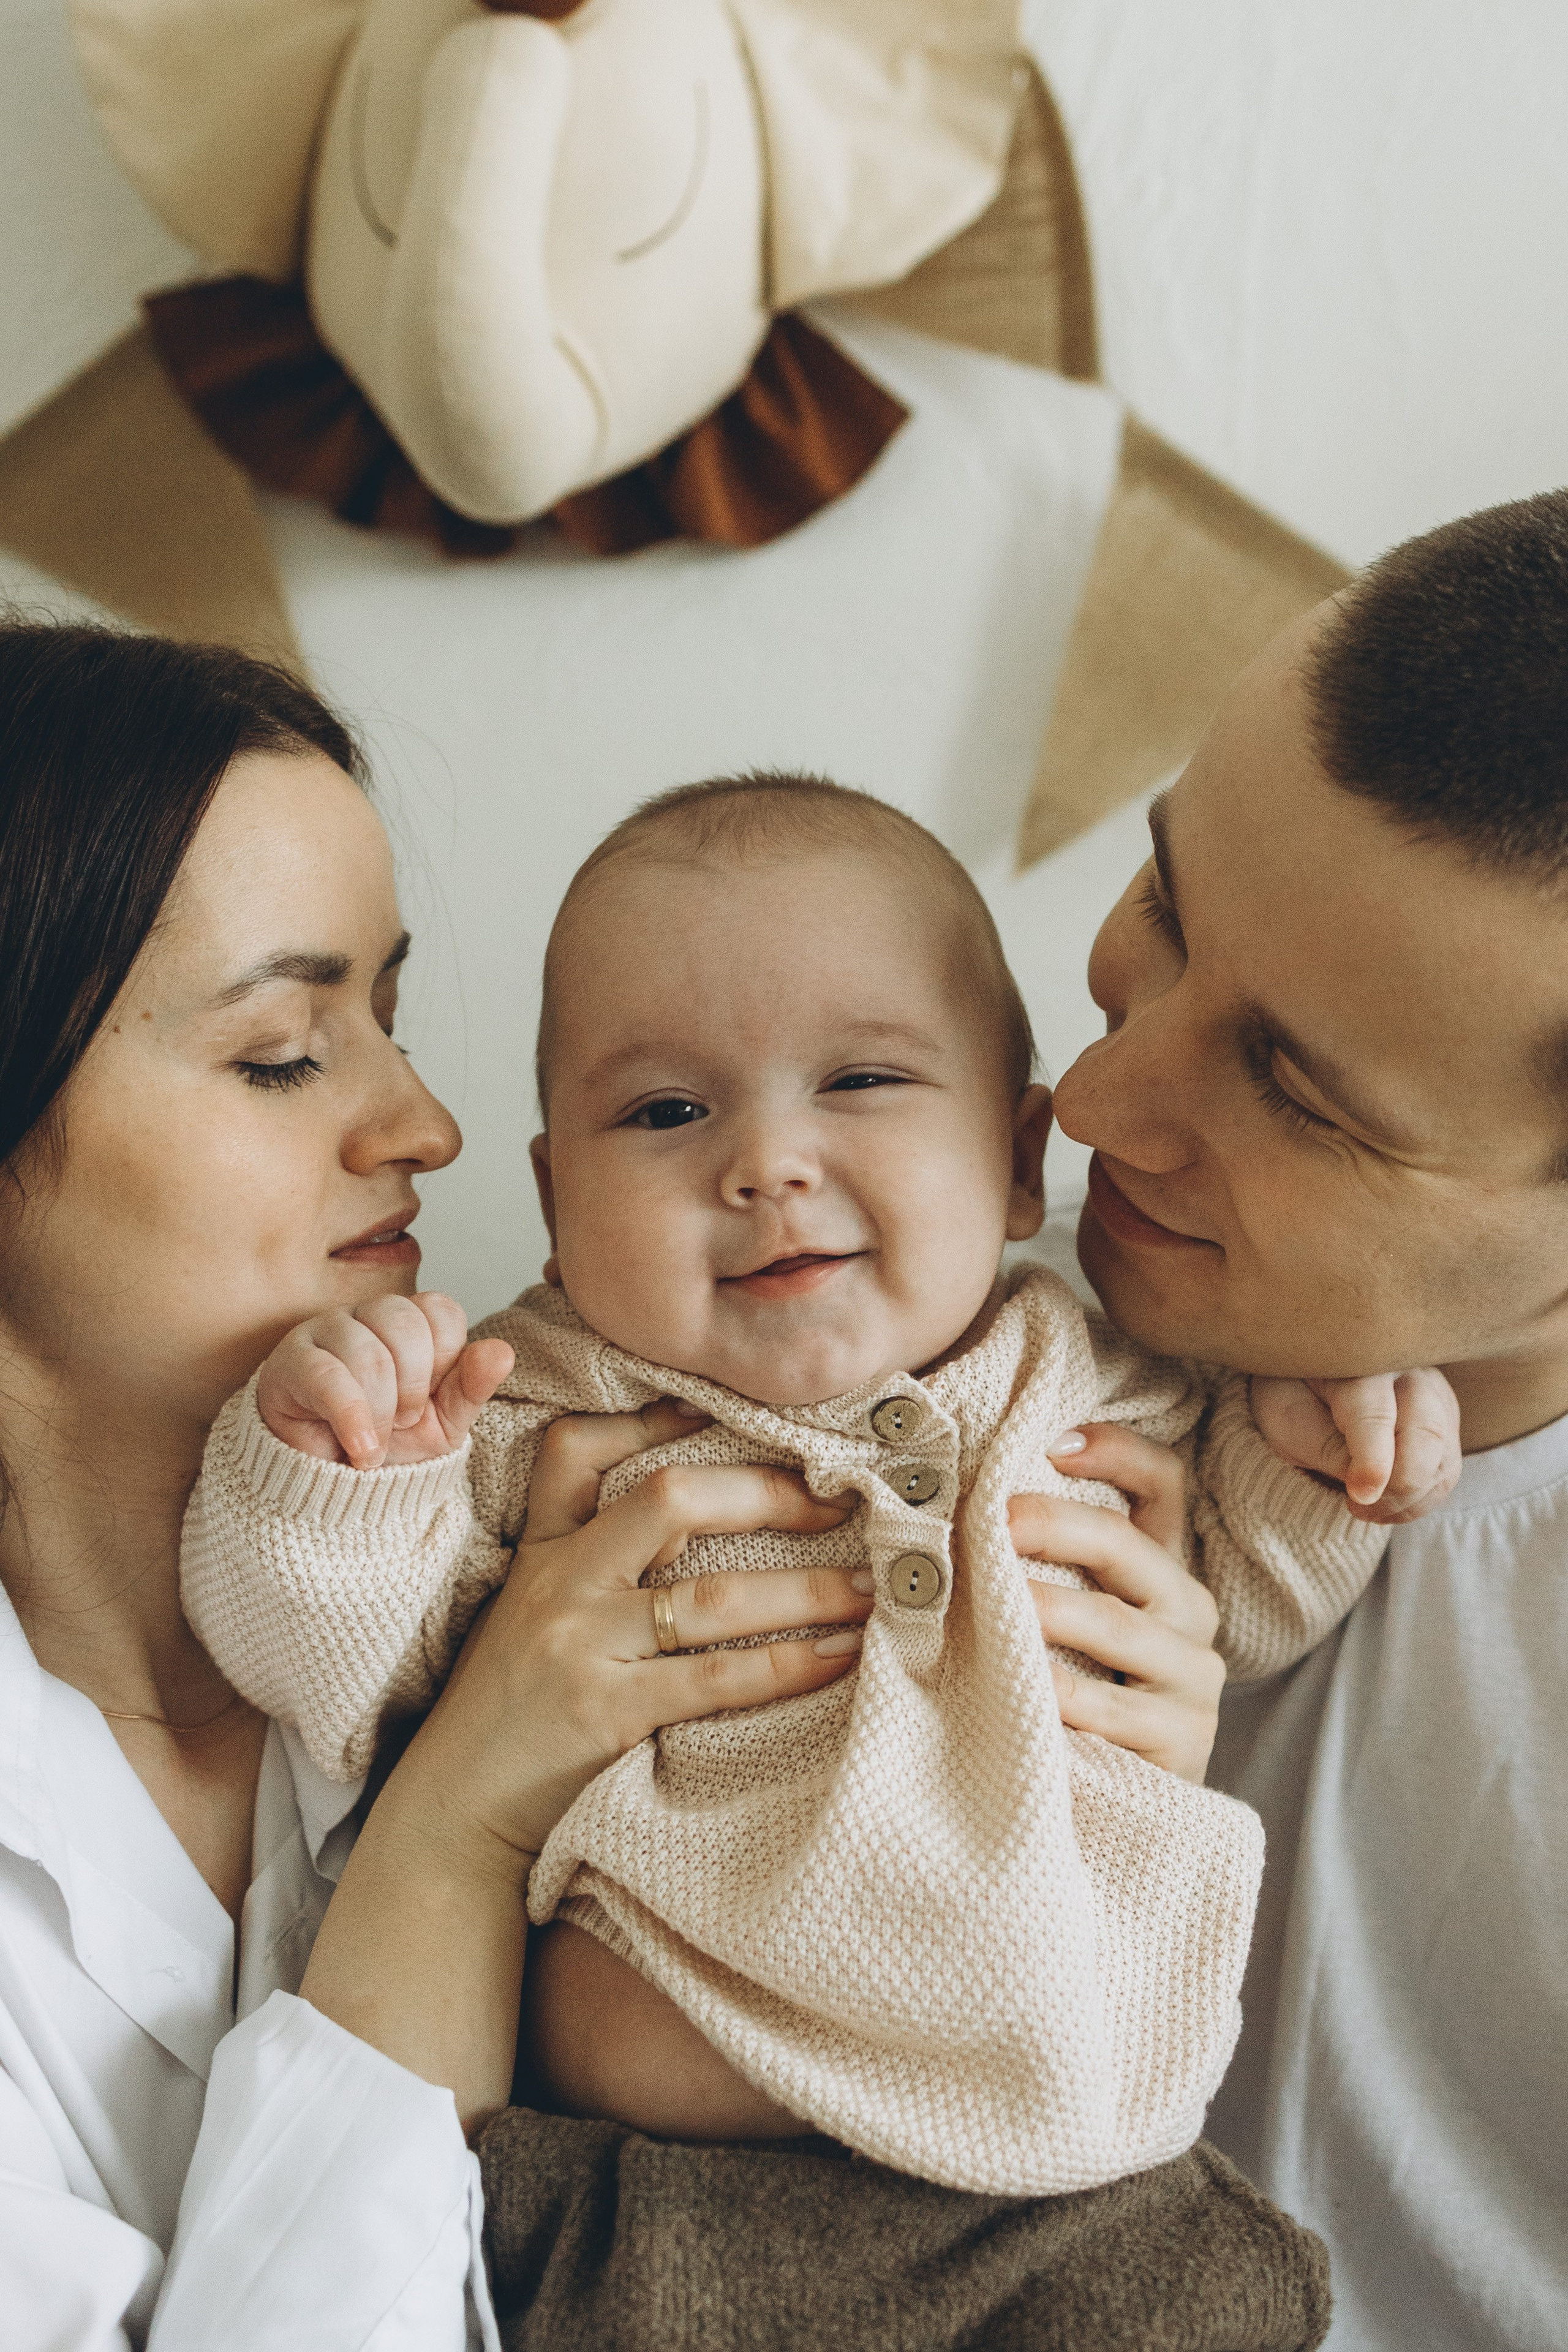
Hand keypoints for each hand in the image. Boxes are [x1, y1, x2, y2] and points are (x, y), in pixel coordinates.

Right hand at [256, 1292, 515, 1467]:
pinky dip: (353, 1420)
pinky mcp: (291, 1362)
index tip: (429, 1398)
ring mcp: (325, 1331)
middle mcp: (367, 1315)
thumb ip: (471, 1387)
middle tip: (404, 1421)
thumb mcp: (443, 1422)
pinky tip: (362, 1451)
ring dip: (381, 1411)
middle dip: (412, 1386)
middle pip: (404, 1323)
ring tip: (377, 1442)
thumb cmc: (390, 1440)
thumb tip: (501, 1352)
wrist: (337, 1482)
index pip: (441, 1309)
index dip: (444, 1359)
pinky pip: (329, 1378)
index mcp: (409, 1321)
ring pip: (367, 1352)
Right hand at [304, 1423, 869, 2127]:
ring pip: (714, 1596)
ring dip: (808, 1589)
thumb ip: (590, 1559)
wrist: (452, 1811)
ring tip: (871, 1586)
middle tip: (844, 1499)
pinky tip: (842, 1656)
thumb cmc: (505, 1708)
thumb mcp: (528, 1611)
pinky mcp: (605, 1714)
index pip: (578, 1450)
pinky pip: (718, 1678)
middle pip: (672, 1499)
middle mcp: (559, 1585)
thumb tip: (696, 1517)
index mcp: (538, 1551)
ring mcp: (580, 1647)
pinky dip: (791, 1663)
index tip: (728, 1409)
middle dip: (770, 1492)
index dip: (653, 1418)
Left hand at [1009, 1424, 1224, 1781]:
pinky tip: (1023, 1689)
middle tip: (995, 1520)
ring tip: (995, 1601)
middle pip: (1130, 1545)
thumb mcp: (1054, 1626)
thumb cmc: (1068, 1701)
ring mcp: (1192, 1676)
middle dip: (1056, 1525)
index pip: (1163, 1487)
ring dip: (1049, 1609)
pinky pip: (1114, 1707)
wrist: (1116, 1816)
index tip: (1052, 1441)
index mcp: (1160, 1570)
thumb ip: (1025, 1569)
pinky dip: (1063, 1695)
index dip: (1117, 1452)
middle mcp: (1189, 1611)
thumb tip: (930, 1522)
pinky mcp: (1183, 1740)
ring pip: (1118, 1624)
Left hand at [1250, 1367, 1460, 1522]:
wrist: (1309, 1381)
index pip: (1375, 1414)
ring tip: (1367, 1510)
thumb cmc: (1291, 1393)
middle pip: (1426, 1434)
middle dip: (1399, 1485)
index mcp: (1358, 1360)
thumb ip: (1324, 1446)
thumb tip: (1369, 1485)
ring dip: (1409, 1499)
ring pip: (1443, 1458)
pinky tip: (1387, 1505)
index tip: (1360, 1496)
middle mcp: (1407, 1371)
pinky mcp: (1446, 1421)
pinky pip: (1447, 1471)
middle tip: (1359, 1507)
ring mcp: (1435, 1395)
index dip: (1372, 1461)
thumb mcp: (1285, 1416)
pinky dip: (1421, 1499)